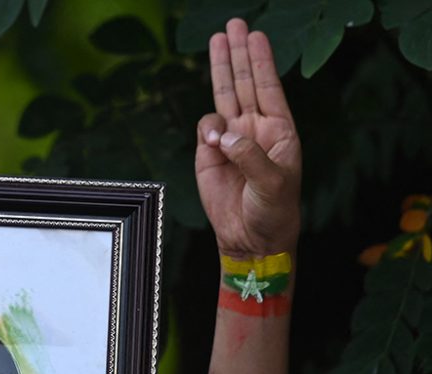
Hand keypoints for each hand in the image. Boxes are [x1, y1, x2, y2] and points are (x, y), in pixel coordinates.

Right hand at [196, 18, 301, 257]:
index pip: (269, 87)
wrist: (250, 239)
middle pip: (245, 82)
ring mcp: (231, 140)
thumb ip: (250, 155)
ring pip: (223, 95)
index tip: (256, 35)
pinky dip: (207, 129)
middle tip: (235, 24)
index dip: (262, 60)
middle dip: (239, 53)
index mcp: (279, 131)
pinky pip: (205, 128)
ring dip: (221, 67)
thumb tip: (224, 134)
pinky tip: (214, 142)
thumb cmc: (274, 211)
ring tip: (218, 39)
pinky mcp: (208, 155)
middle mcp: (255, 129)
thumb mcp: (273, 183)